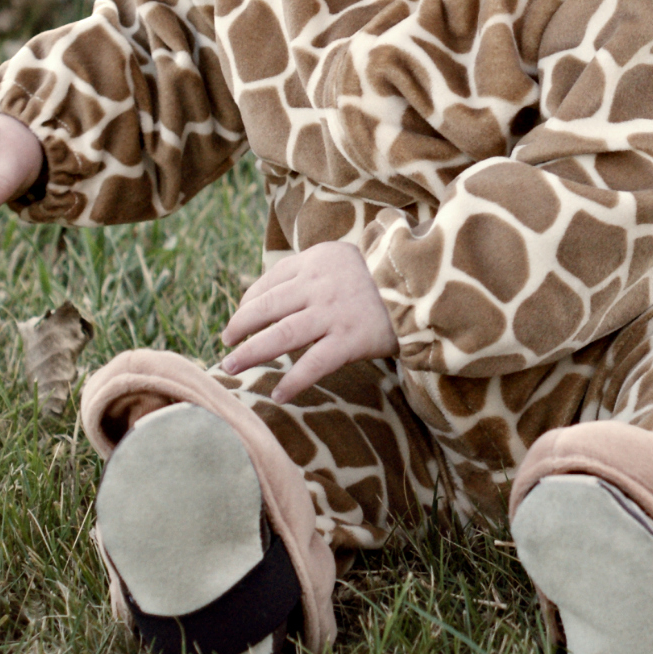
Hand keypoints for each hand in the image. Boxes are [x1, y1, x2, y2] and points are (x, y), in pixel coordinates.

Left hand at [218, 241, 396, 402]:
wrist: (428, 284)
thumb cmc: (383, 277)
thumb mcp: (343, 259)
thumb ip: (312, 274)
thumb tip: (275, 298)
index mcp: (314, 261)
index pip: (268, 282)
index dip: (248, 304)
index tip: (239, 321)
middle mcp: (318, 285)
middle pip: (266, 308)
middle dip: (239, 327)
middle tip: (224, 343)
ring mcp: (333, 313)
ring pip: (281, 334)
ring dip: (251, 351)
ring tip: (231, 365)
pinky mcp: (351, 339)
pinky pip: (314, 363)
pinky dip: (293, 380)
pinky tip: (278, 394)